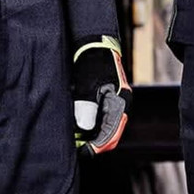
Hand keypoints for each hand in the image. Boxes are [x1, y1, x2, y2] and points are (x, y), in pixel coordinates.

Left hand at [72, 36, 130, 156]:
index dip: (98, 145)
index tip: (83, 152)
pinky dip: (87, 125)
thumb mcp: (88, 81)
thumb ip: (88, 104)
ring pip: (102, 127)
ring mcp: (111, 103)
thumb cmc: (92, 58)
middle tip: (75, 148)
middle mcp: (118, 105)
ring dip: (89, 135)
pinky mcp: (102, 100)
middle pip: (108, 133)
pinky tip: (74, 128)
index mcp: (121, 101)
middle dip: (93, 143)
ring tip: (72, 140)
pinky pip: (97, 118)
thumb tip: (85, 128)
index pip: (112, 132)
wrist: (93, 41)